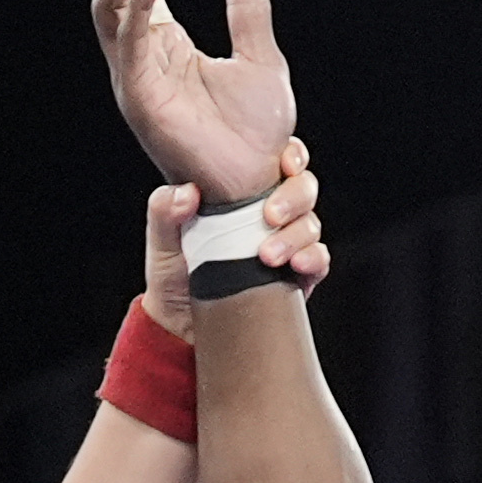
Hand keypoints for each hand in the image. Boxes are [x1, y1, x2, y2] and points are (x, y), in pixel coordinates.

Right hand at [92, 0, 297, 201]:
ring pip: (113, 15)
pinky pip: (130, 45)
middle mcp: (145, 63)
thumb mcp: (261, 60)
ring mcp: (139, 81)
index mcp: (167, 50)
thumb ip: (249, 14)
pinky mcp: (143, 100)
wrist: (258, 180)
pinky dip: (139, 9)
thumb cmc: (256, 133)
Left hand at [134, 148, 329, 332]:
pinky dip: (313, 259)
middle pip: (304, 188)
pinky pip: (318, 261)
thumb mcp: (162, 240)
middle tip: (270, 216)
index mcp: (244, 193)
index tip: (286, 164)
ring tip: (268, 255)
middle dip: (294, 197)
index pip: (280, 161)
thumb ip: (164, 211)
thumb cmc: (173, 274)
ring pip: (311, 224)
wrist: (182, 326)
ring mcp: (286, 243)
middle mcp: (270, 213)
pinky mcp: (297, 276)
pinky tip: (297, 265)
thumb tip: (187, 193)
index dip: (292, 156)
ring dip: (296, 235)